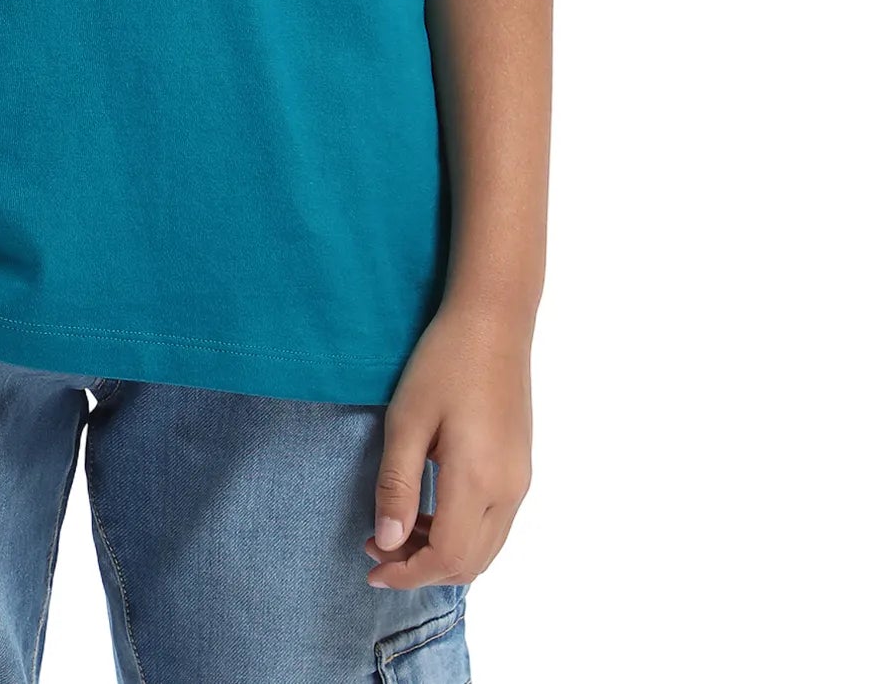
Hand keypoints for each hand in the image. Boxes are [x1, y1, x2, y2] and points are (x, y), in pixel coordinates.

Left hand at [365, 296, 533, 588]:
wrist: (494, 322)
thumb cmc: (444, 363)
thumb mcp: (407, 421)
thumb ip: (397, 486)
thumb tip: (388, 541)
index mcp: (478, 481)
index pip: (446, 557)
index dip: (406, 572)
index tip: (371, 564)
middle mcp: (508, 491)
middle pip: (469, 563)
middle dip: (421, 568)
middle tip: (377, 546)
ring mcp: (520, 481)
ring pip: (486, 550)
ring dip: (443, 554)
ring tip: (399, 529)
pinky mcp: (522, 469)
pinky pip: (495, 526)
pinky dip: (462, 536)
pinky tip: (431, 510)